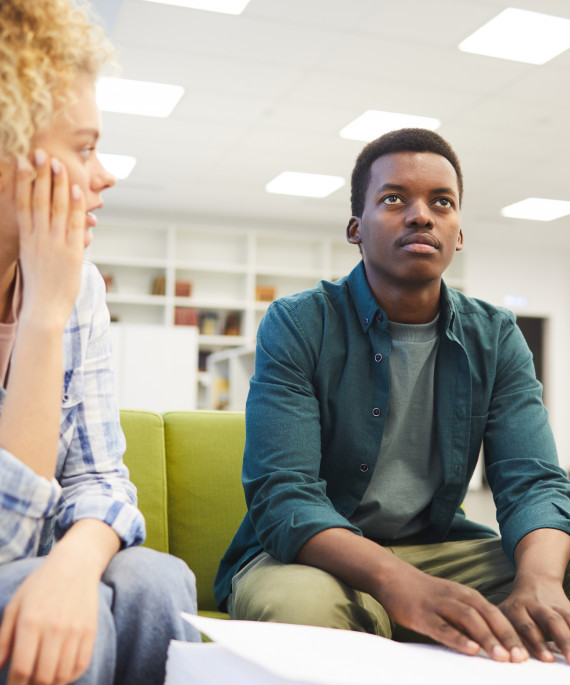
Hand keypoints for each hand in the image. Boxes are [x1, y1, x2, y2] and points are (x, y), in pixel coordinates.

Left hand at [0, 555, 98, 683]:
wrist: (75, 565)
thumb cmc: (40, 585)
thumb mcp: (15, 606)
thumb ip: (4, 639)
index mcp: (31, 621)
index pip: (22, 668)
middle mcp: (54, 627)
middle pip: (43, 676)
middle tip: (27, 683)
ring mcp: (75, 629)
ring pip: (62, 674)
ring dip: (51, 684)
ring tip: (43, 679)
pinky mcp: (90, 629)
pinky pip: (81, 664)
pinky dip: (70, 676)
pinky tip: (60, 673)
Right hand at [16, 149, 85, 329]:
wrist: (44, 310)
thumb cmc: (41, 287)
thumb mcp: (34, 259)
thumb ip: (39, 241)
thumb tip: (43, 227)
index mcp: (26, 239)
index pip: (22, 203)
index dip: (22, 181)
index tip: (20, 161)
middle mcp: (38, 238)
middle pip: (37, 200)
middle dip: (38, 174)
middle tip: (38, 151)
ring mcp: (54, 244)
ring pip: (55, 207)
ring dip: (57, 183)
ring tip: (57, 163)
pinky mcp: (71, 253)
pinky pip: (73, 224)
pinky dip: (74, 206)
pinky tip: (75, 190)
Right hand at [377, 563, 528, 661]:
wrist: (392, 576)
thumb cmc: (424, 593)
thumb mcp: (451, 600)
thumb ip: (469, 618)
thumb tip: (491, 643)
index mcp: (466, 595)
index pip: (495, 614)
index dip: (512, 633)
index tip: (526, 653)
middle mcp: (456, 597)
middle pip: (487, 616)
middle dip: (506, 637)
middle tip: (520, 658)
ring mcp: (439, 605)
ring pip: (468, 620)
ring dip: (487, 638)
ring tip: (501, 657)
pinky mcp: (422, 614)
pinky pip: (442, 627)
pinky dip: (458, 637)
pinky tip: (470, 649)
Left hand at [499, 576, 569, 662]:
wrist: (537, 580)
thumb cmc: (519, 609)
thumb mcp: (507, 616)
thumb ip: (507, 636)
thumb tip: (506, 658)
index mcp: (511, 611)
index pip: (510, 628)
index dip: (515, 642)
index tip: (520, 657)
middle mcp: (527, 607)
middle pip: (531, 625)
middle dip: (539, 642)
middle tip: (547, 660)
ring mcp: (547, 606)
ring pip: (555, 622)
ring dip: (565, 640)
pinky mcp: (565, 607)